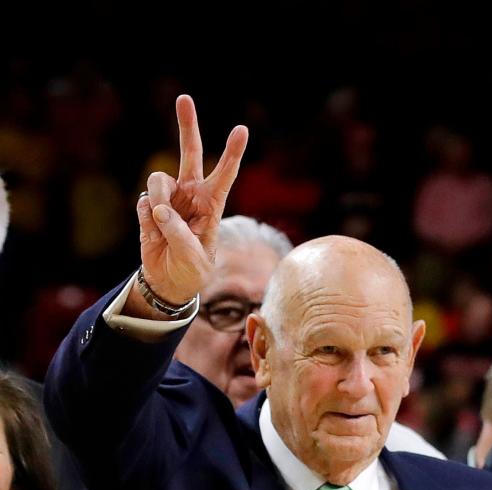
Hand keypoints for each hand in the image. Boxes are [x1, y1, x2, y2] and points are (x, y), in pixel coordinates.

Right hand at [134, 94, 247, 309]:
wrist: (169, 282)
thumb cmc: (192, 271)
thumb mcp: (193, 259)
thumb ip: (179, 234)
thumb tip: (158, 209)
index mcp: (211, 204)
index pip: (224, 175)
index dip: (232, 152)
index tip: (242, 129)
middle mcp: (190, 194)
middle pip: (190, 153)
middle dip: (187, 125)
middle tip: (184, 98)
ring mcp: (168, 197)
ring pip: (157, 181)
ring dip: (157, 201)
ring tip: (161, 225)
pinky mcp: (147, 205)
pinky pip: (142, 202)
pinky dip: (145, 219)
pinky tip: (154, 234)